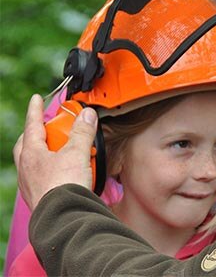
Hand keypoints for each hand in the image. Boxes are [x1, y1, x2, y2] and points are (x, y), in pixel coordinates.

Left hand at [14, 94, 97, 210]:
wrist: (64, 217)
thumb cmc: (64, 186)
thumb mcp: (77, 153)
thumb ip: (82, 132)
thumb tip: (86, 114)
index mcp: (32, 154)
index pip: (32, 125)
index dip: (35, 110)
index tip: (36, 99)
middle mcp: (26, 169)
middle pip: (26, 144)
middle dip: (35, 133)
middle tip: (47, 128)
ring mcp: (31, 184)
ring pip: (32, 162)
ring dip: (44, 152)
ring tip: (60, 151)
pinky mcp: (40, 196)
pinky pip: (41, 177)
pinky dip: (51, 169)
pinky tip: (64, 172)